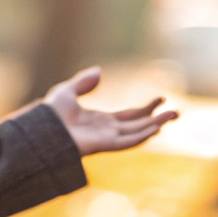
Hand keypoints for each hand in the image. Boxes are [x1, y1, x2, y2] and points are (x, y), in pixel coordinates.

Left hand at [44, 66, 178, 155]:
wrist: (41, 130)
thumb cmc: (49, 114)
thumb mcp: (68, 91)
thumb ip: (84, 83)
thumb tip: (99, 71)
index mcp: (100, 121)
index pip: (129, 116)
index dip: (145, 109)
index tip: (160, 99)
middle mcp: (107, 132)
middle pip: (138, 126)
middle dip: (157, 119)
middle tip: (177, 111)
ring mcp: (107, 139)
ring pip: (137, 133)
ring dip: (156, 125)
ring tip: (173, 115)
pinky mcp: (104, 145)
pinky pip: (127, 141)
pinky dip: (142, 135)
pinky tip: (156, 127)